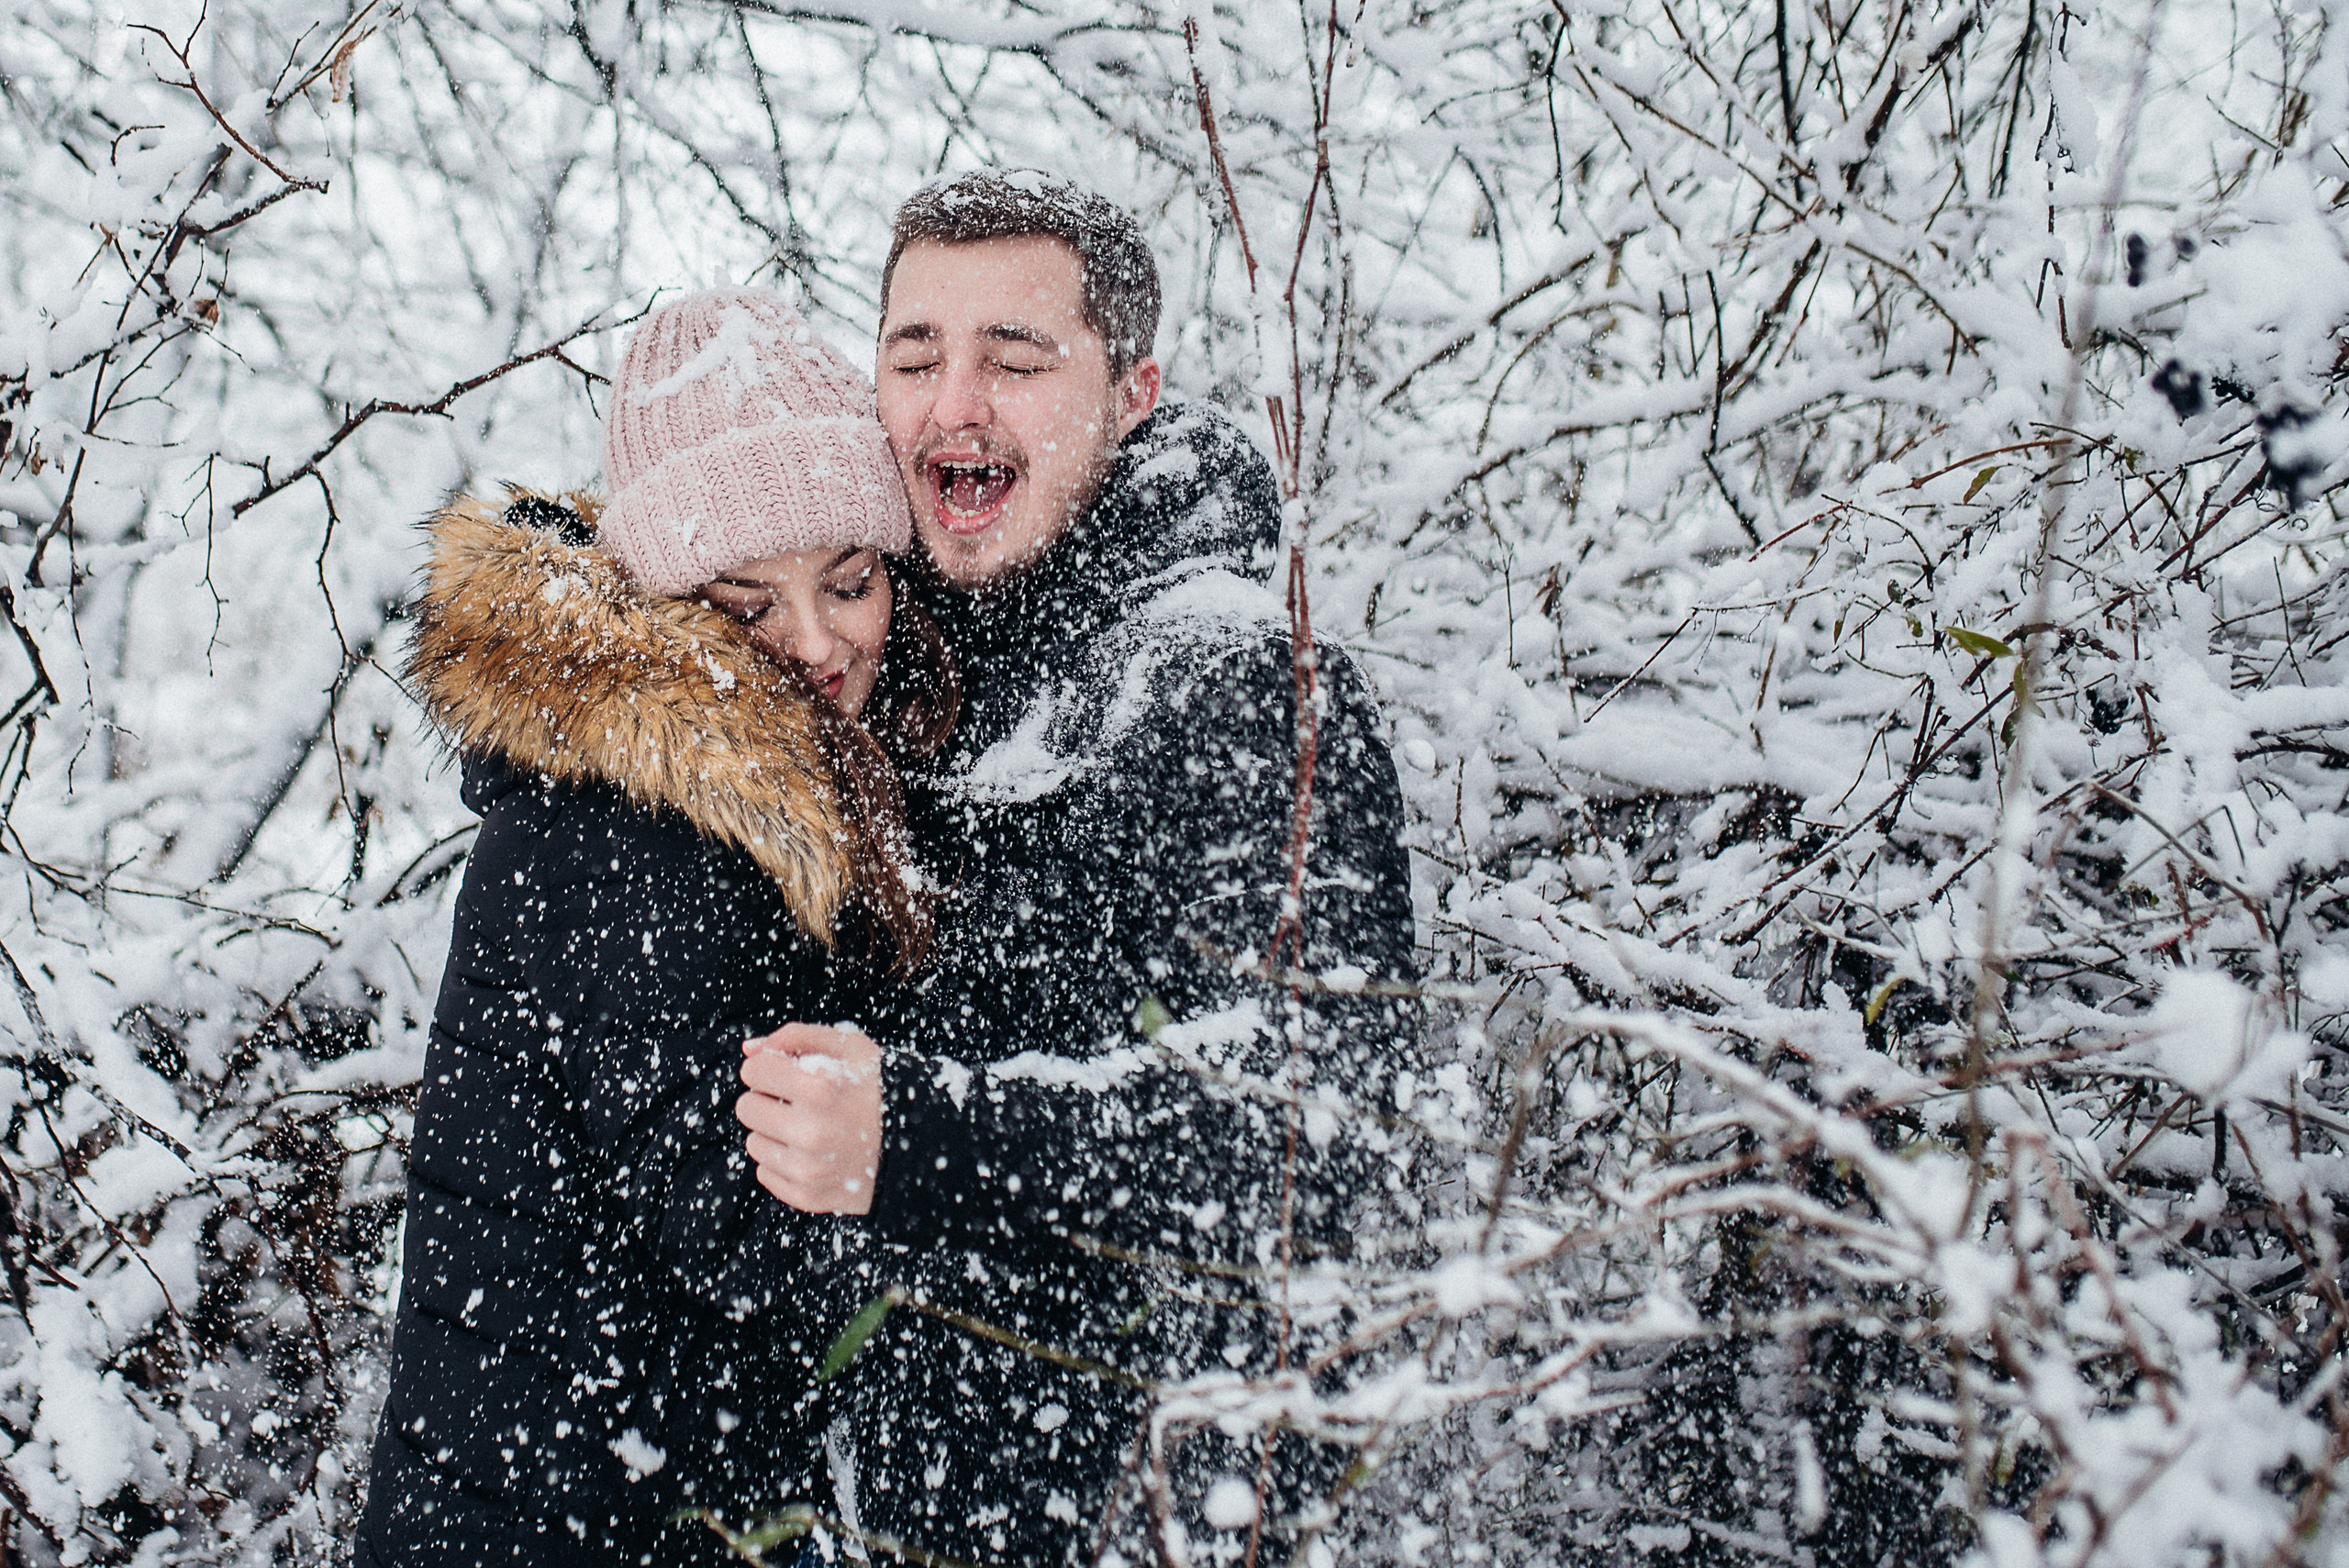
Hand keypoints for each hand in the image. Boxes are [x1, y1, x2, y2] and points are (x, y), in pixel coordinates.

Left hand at [735, 1023, 882, 1215]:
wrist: (916, 1145)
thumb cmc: (880, 1090)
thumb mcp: (851, 1048)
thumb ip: (797, 1036)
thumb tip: (750, 1049)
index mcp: (820, 1088)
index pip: (753, 1070)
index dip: (769, 1067)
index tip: (787, 1072)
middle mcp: (811, 1132)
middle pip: (746, 1107)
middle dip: (767, 1099)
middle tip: (798, 1102)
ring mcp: (808, 1169)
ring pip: (754, 1142)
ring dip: (775, 1132)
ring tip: (810, 1127)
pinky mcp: (807, 1196)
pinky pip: (765, 1174)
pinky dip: (783, 1161)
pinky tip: (812, 1152)